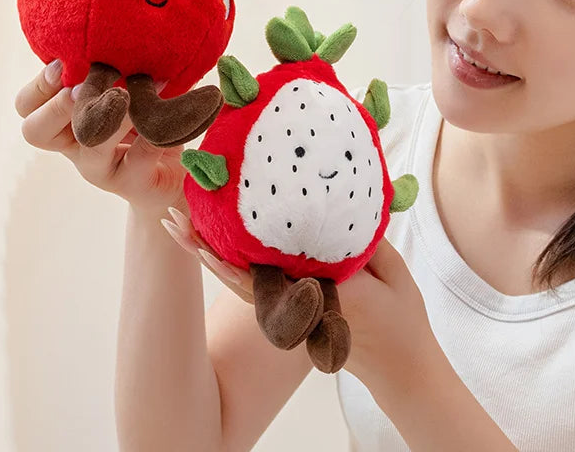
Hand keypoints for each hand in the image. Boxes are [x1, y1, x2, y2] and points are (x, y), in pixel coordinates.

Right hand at [15, 59, 185, 216]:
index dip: (40, 85)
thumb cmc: (145, 127)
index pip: (27, 106)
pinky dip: (156, 132)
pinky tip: (171, 117)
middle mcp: (76, 147)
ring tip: (128, 95)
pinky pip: (141, 155)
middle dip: (59, 104)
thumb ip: (114, 74)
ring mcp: (101, 169)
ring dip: (110, 115)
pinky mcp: (134, 182)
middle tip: (88, 86)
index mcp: (65, 123)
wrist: (173, 177)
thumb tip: (121, 36)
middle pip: (35, 132)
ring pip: (90, 145)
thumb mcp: (125, 96)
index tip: (64, 64)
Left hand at [159, 216, 436, 386]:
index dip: (234, 244)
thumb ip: (364, 242)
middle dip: (205, 246)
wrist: (400, 367)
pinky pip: (257, 288)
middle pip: (240, 273)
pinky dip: (232, 267)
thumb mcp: (394, 272)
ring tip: (181, 229)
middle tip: (172, 219)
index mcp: (320, 291)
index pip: (268, 266)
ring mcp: (293, 312)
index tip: (209, 215)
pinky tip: (217, 247)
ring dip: (210, 256)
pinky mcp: (295, 313)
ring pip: (241, 282)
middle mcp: (297, 305)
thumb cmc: (403, 319)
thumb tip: (340, 208)